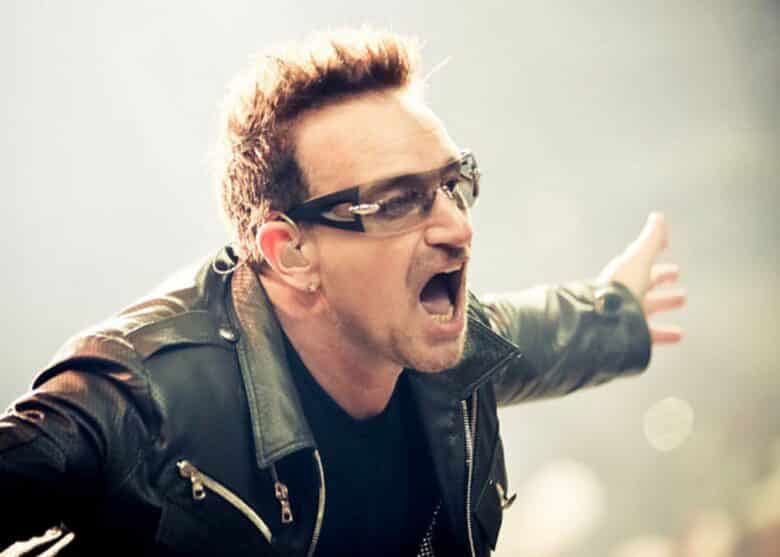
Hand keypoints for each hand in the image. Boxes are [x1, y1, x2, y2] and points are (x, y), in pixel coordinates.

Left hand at [597, 212, 685, 343]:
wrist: (604, 319)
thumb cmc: (620, 286)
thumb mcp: (639, 259)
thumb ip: (650, 239)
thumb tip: (658, 216)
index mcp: (626, 273)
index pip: (643, 261)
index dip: (655, 253)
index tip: (668, 248)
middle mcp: (625, 292)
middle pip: (646, 282)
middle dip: (662, 277)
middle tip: (676, 274)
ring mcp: (628, 312)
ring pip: (650, 305)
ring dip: (666, 301)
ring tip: (682, 299)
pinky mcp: (631, 331)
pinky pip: (651, 333)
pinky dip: (666, 332)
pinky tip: (679, 335)